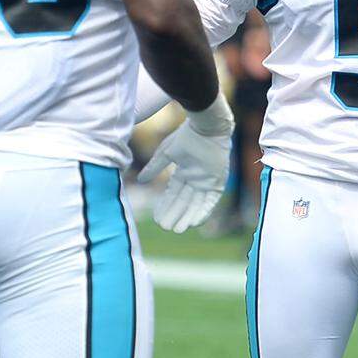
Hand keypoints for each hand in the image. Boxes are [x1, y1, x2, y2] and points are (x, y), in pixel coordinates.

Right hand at [137, 94, 233, 232]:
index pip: (172, 194)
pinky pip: (210, 201)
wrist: (205, 127)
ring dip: (188, 216)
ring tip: (178, 230)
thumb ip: (154, 168)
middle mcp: (195, 179)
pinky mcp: (217, 181)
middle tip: (165, 227)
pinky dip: (203, 211)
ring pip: (196, 203)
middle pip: (184, 201)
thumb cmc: (185, 136)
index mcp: (183, 172)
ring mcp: (206, 181)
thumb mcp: (165, 153)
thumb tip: (140, 181)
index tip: (157, 219)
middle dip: (175, 214)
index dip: (165, 206)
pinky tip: (194, 222)